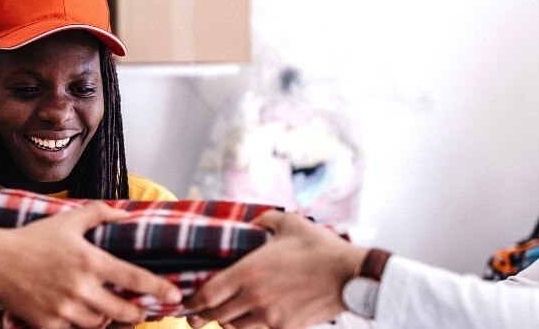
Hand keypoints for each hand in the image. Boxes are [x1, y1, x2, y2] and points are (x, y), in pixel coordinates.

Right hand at [0, 202, 181, 327]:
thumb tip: (126, 214)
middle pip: (126, 312)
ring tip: (106, 310)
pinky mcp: (50, 324)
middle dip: (137, 314)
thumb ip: (99, 213)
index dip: (160, 290)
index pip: (136, 279)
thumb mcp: (67, 220)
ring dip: (107, 319)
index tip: (174, 296)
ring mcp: (66, 309)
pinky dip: (81, 326)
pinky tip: (79, 316)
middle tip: (139, 311)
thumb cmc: (31, 239)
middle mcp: (82, 288)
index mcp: (91, 261)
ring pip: (101, 324)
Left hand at [184, 212, 366, 328]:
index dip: (192, 301)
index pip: (207, 294)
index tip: (185, 300)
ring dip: (226, 321)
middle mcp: (255, 297)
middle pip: (216, 315)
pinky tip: (249, 318)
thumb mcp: (287, 223)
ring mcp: (270, 316)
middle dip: (202, 315)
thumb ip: (261, 221)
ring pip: (234, 326)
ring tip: (223, 314)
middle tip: (194, 314)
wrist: (353, 276)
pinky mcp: (285, 327)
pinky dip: (249, 326)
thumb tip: (249, 223)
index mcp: (249, 272)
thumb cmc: (320, 247)